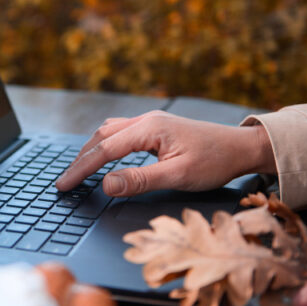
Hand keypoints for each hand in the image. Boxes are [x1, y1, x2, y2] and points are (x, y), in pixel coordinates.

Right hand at [55, 111, 275, 195]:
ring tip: (78, 169)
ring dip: (90, 150)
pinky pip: (120, 132)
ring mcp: (150, 121)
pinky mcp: (155, 128)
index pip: (104, 150)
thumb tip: (106, 184)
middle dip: (80, 159)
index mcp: (149, 128)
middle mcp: (146, 120)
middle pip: (101, 136)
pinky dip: (104, 144)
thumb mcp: (178, 176)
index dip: (81, 169)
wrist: (242, 148)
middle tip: (64, 181)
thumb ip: (140, 180)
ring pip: (109, 132)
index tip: (64, 185)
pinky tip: (102, 154)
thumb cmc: (215, 161)